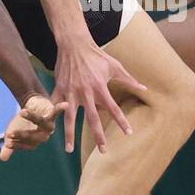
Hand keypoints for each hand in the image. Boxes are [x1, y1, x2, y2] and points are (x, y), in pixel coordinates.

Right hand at [0, 94, 68, 160]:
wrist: (30, 106)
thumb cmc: (22, 123)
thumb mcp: (13, 134)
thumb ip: (9, 146)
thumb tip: (3, 158)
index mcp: (34, 142)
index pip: (26, 145)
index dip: (17, 145)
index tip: (7, 143)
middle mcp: (44, 135)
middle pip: (35, 137)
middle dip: (22, 135)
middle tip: (9, 134)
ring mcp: (49, 125)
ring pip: (41, 122)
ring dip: (32, 117)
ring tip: (21, 112)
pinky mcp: (51, 113)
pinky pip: (56, 112)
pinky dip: (60, 109)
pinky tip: (66, 105)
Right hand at [53, 36, 146, 153]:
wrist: (74, 44)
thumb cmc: (96, 55)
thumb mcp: (115, 66)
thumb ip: (128, 79)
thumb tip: (144, 88)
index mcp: (100, 87)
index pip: (114, 108)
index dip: (122, 121)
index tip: (129, 133)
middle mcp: (85, 93)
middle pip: (92, 119)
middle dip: (98, 136)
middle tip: (103, 151)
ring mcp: (70, 92)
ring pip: (70, 118)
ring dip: (70, 135)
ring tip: (69, 150)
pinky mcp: (59, 89)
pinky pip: (55, 106)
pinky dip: (53, 117)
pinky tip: (51, 129)